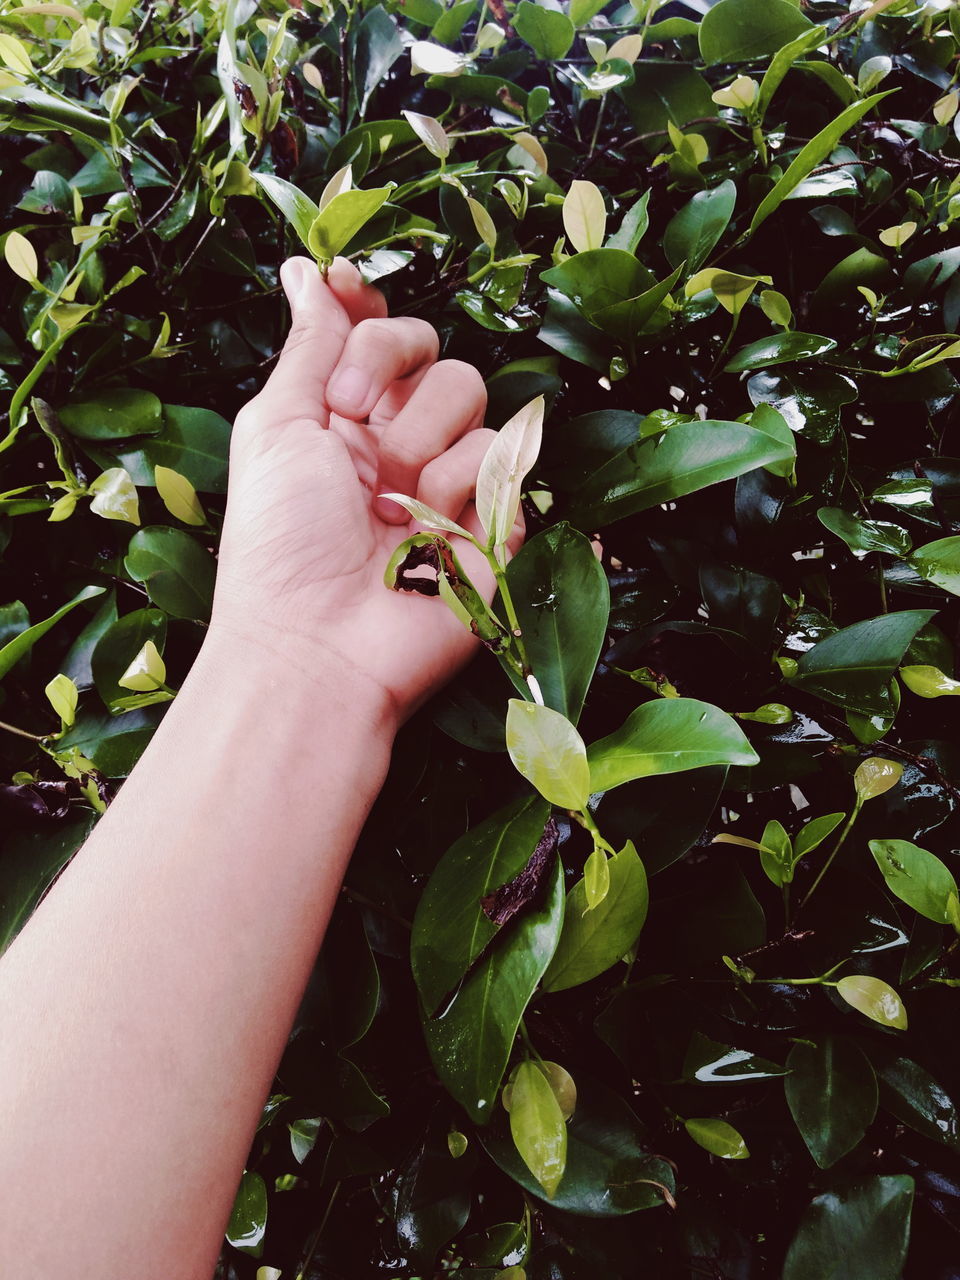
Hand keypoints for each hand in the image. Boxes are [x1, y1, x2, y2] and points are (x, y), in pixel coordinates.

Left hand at [212, 256, 519, 727]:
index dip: (375, 324)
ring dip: (422, 444)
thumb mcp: (277, 424)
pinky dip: (461, 489)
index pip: (384, 335)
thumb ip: (309, 344)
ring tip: (390, 506)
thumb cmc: (280, 538)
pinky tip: (429, 534)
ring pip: (473, 397)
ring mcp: (449, 483)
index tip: (348, 307)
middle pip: (436, 355)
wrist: (319, 640)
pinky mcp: (494, 522)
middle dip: (391, 375)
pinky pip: (502, 459)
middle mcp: (401, 444)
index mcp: (345, 419)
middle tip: (352, 427)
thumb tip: (310, 268)